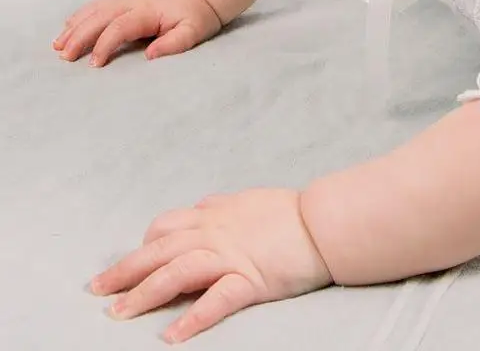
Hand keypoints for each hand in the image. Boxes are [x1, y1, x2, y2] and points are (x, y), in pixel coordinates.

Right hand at [52, 0, 222, 66]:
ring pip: (96, 9)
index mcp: (149, 12)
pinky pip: (99, 5)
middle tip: (64, 56)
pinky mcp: (127, 1)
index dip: (105, 44)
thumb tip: (150, 55)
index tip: (95, 63)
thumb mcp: (194, 32)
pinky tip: (69, 26)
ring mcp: (129, 0)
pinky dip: (82, 14)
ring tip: (58, 45)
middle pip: (100, 16)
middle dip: (80, 35)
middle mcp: (134, 3)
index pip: (120, 26)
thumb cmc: (197, 15)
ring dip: (76, 26)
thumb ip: (174, 43)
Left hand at [90, 188, 333, 343]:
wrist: (325, 221)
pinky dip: (193, 317)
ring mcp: (232, 255)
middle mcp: (216, 232)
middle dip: (125, 271)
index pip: (167, 226)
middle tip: (98, 291)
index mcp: (217, 214)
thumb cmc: (293, 213)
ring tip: (119, 314)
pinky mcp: (251, 278)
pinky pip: (217, 299)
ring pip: (178, 270)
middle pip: (160, 249)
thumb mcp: (251, 201)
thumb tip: (205, 206)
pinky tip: (173, 336)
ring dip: (145, 293)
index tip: (131, 262)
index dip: (143, 246)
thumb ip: (225, 206)